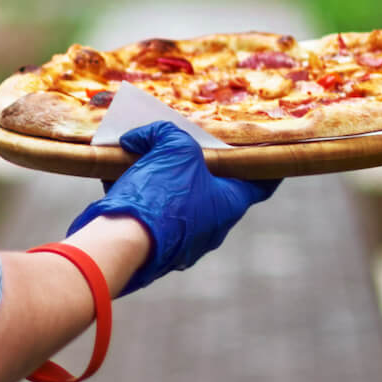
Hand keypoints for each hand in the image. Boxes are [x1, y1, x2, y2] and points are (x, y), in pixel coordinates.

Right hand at [68, 122, 278, 294]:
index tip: (265, 149)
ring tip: (139, 157)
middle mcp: (212, 227)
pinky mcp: (153, 248)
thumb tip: (139, 137)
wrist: (121, 244)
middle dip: (197, 166)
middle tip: (184, 144)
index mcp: (230, 204)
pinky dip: (139, 197)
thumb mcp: (173, 149)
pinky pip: (151, 215)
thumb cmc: (162, 195)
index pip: (262, 181)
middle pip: (212, 188)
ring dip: (162, 180)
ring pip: (177, 202)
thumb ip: (164, 134)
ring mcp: (183, 241)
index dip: (264, 162)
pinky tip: (117, 179)